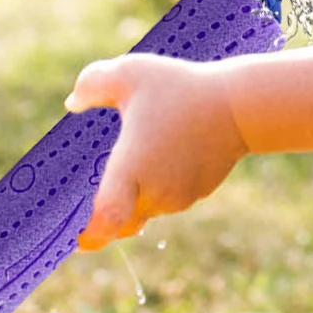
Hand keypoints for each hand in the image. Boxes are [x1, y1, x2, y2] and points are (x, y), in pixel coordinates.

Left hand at [66, 54, 248, 249]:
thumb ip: (92, 84)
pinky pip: (171, 196)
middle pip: (123, 218)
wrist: (240, 103)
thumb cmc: (182, 86)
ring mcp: (180, 196)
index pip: (107, 218)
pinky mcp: (200, 191)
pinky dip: (162, 184)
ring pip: (148, 207)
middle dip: (110, 212)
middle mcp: (156, 191)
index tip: (74, 240)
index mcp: (132, 168)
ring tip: (138, 155)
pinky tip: (164, 153)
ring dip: (138, 192)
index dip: (89, 235)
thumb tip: (72, 104)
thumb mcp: (131, 72)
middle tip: (94, 195)